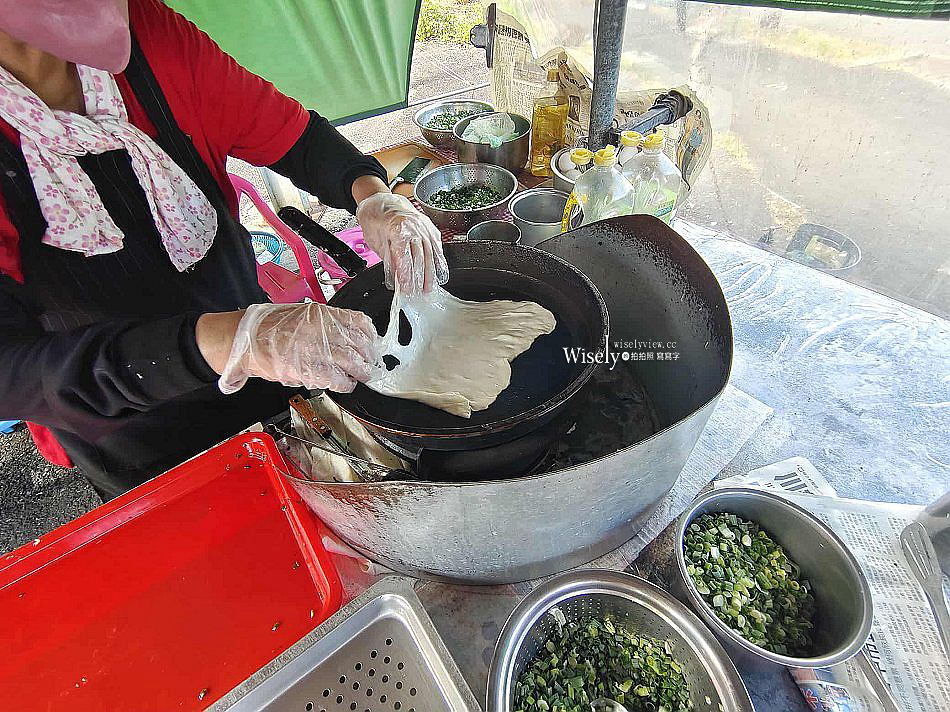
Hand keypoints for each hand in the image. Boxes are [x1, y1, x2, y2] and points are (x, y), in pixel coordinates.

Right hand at [209, 303, 379, 394]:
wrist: (246, 340)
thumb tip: (348, 335)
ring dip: (361, 372)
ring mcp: (317, 351)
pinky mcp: (310, 371)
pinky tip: (345, 384)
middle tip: (371, 363)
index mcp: (323, 315)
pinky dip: (345, 384)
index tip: (373, 343)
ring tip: (362, 376)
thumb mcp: (302, 314)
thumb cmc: (269, 327)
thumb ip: (325, 323)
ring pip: (354, 364)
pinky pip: (338, 380)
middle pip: (360, 345)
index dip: (370, 336)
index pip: (360, 323)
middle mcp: (324, 331)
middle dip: (369, 357)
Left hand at [356, 192, 448, 295]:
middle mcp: (413, 226)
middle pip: (420, 256)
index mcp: (397, 227)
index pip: (404, 255)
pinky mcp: (429, 227)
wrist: (380, 200)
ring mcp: (423, 225)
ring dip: (431, 272)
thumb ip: (389, 258)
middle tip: (421, 293)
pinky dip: (437, 259)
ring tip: (430, 287)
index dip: (406, 273)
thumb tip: (398, 277)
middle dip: (421, 277)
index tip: (407, 288)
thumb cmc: (375, 219)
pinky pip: (436, 245)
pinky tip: (438, 272)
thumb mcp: (375, 241)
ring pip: (430, 252)